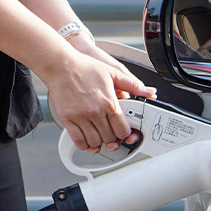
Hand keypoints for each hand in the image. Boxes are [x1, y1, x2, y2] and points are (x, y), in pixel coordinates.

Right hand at [46, 38, 156, 154]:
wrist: (61, 65)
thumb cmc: (85, 67)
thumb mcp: (113, 72)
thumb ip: (133, 84)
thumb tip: (149, 92)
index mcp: (109, 102)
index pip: (122, 130)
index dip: (124, 134)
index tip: (122, 131)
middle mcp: (95, 112)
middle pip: (109, 139)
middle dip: (112, 138)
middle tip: (110, 133)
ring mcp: (81, 117)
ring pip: (94, 142)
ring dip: (99, 142)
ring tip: (99, 135)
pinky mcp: (68, 119)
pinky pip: (78, 141)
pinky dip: (84, 145)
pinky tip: (86, 139)